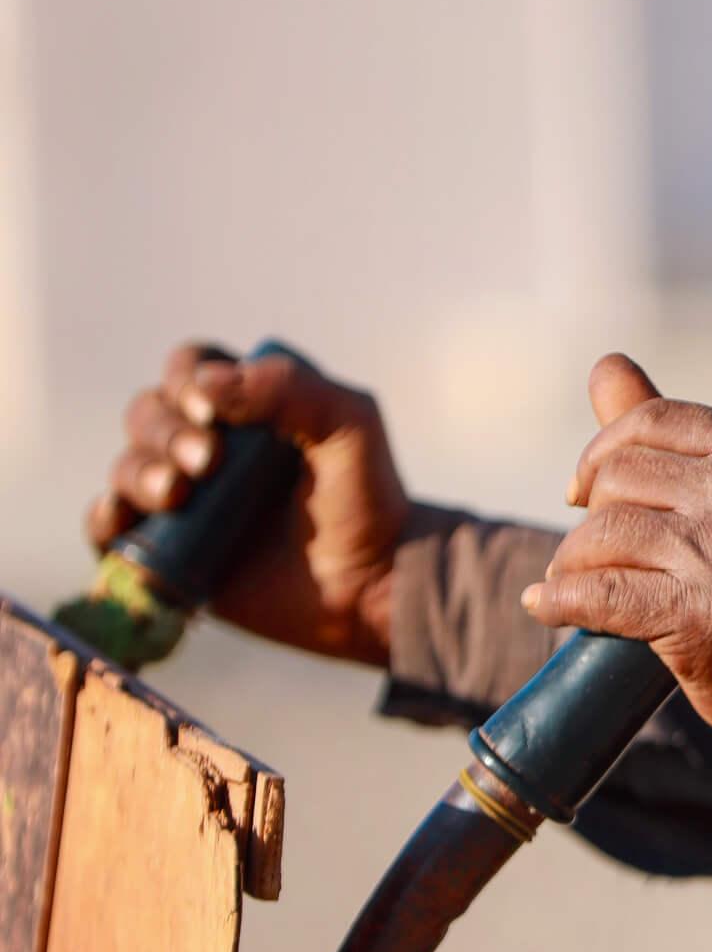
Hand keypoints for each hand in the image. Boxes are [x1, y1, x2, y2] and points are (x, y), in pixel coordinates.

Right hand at [84, 342, 409, 664]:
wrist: (369, 583)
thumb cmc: (367, 497)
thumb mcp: (349, 424)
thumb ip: (291, 387)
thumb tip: (206, 383)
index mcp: (251, 405)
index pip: (192, 368)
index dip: (187, 379)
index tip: (213, 411)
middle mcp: (211, 445)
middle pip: (149, 413)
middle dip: (165, 431)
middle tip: (208, 461)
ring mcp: (187, 498)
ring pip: (127, 465)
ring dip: (138, 473)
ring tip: (178, 495)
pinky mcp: (170, 550)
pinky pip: (109, 527)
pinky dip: (102, 517)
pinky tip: (120, 518)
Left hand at [523, 354, 711, 761]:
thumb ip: (672, 431)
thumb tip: (605, 364)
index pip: (650, 421)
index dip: (601, 453)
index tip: (584, 492)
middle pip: (616, 477)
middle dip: (590, 516)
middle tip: (596, 553)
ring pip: (600, 534)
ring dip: (570, 563)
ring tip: (571, 584)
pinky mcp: (699, 612)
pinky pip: (597, 593)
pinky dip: (559, 602)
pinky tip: (548, 608)